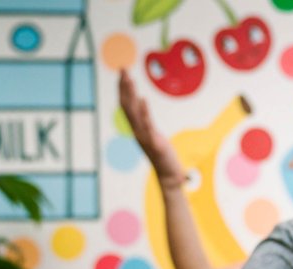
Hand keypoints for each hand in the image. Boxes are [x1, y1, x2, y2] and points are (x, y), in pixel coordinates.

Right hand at [118, 69, 186, 186]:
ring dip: (131, 95)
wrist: (169, 176)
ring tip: (130, 79)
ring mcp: (144, 137)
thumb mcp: (153, 136)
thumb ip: (147, 123)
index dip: (123, 89)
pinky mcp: (155, 143)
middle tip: (123, 69)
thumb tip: (143, 106)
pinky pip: (148, 125)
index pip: (126, 105)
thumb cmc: (163, 156)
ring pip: (134, 113)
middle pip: (126, 105)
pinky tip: (143, 99)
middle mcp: (137, 131)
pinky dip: (145, 112)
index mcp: (137, 128)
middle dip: (124, 87)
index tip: (123, 73)